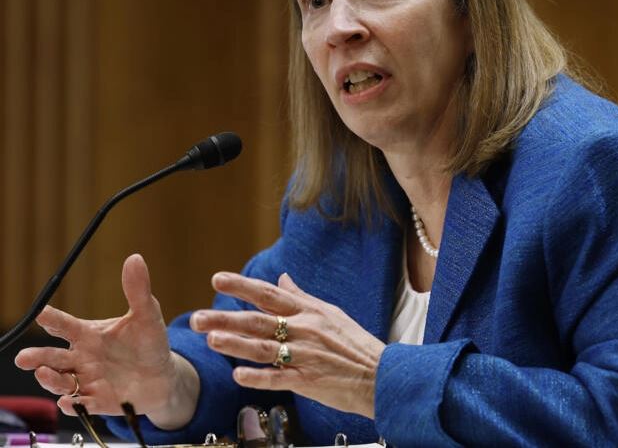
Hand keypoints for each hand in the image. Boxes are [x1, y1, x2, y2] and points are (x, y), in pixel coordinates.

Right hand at [14, 254, 198, 427]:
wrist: (164, 376)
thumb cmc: (150, 343)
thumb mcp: (147, 315)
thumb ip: (138, 290)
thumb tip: (135, 258)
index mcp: (89, 335)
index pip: (65, 325)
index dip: (52, 319)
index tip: (41, 313)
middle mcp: (82, 358)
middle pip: (53, 357)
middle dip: (37, 358)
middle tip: (24, 358)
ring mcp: (88, 381)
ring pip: (61, 382)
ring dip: (50, 380)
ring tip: (43, 373)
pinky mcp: (98, 401)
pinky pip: (82, 405)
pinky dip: (74, 404)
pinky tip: (70, 402)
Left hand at [190, 272, 385, 417]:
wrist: (380, 375)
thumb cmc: (354, 344)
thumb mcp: (330, 313)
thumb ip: (302, 297)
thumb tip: (282, 278)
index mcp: (307, 312)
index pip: (268, 295)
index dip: (242, 286)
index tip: (217, 279)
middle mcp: (303, 330)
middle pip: (258, 321)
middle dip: (225, 318)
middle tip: (196, 318)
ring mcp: (304, 356)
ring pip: (264, 348)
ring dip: (236, 344)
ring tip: (211, 340)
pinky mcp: (308, 381)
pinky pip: (278, 378)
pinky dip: (258, 376)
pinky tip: (238, 374)